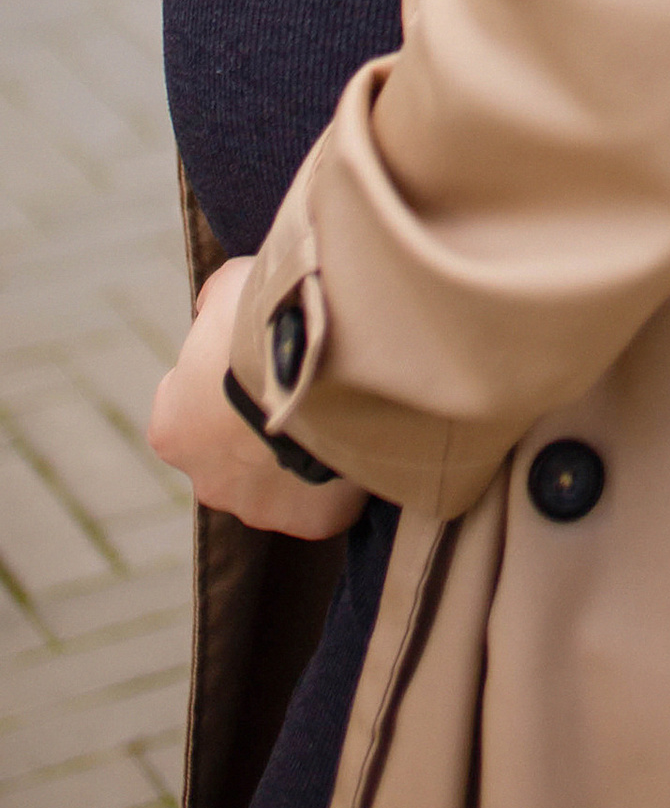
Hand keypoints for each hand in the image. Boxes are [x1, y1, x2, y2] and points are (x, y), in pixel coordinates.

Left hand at [147, 260, 365, 539]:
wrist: (326, 354)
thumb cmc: (266, 318)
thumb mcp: (230, 286)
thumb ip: (216, 302)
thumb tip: (211, 307)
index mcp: (172, 428)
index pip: (186, 406)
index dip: (220, 376)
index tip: (254, 354)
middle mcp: (206, 480)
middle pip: (233, 451)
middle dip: (259, 423)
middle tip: (300, 380)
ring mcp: (260, 507)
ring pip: (280, 480)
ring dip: (300, 451)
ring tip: (335, 403)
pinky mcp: (312, 521)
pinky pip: (328, 499)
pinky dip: (342, 474)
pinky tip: (358, 433)